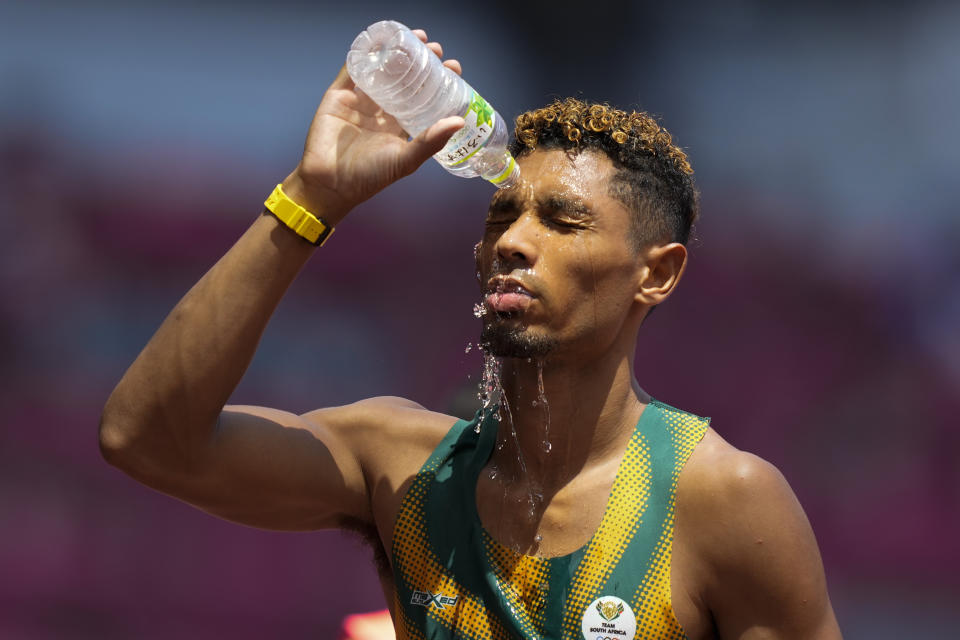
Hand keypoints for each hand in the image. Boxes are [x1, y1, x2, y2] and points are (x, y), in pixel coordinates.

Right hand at [284, 29, 464, 224]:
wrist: (330, 184)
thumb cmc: (370, 177)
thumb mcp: (406, 160)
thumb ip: (430, 141)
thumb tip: (459, 121)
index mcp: (400, 125)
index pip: (423, 96)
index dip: (438, 80)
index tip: (453, 67)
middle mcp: (382, 110)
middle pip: (404, 79)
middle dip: (421, 61)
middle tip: (435, 49)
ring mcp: (360, 101)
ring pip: (381, 70)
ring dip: (396, 52)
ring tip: (416, 38)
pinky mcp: (338, 95)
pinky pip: (352, 69)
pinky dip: (364, 53)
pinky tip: (380, 40)